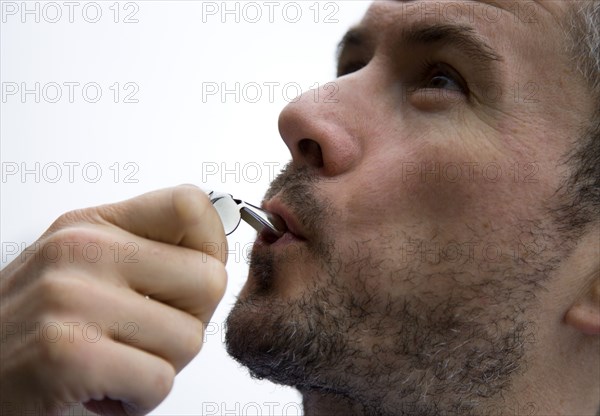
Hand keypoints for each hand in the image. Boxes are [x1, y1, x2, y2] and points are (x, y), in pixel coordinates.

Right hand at [0, 185, 227, 414]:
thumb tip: (218, 245)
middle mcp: (82, 251)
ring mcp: (73, 299)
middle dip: (188, 322)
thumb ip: (145, 251)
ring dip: (161, 365)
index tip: (185, 282)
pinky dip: (140, 399)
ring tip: (116, 362)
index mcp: (92, 226)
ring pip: (190, 338)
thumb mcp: (82, 267)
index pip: (192, 205)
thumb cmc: (35, 328)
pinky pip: (160, 381)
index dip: (210, 249)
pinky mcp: (70, 355)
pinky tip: (106, 389)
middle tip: (143, 337)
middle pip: (208, 281)